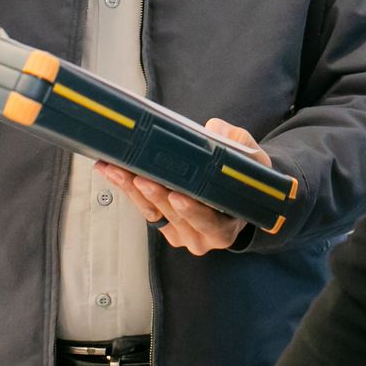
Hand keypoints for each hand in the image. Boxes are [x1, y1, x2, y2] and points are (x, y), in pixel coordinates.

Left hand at [95, 118, 272, 254]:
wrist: (236, 200)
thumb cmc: (244, 182)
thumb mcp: (253, 163)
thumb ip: (239, 144)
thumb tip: (214, 128)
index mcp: (226, 228)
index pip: (208, 221)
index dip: (192, 210)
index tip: (177, 195)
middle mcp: (201, 237)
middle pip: (174, 215)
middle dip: (155, 193)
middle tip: (138, 176)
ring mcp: (179, 234)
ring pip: (153, 212)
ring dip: (132, 189)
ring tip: (116, 169)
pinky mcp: (162, 225)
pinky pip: (143, 208)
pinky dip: (127, 188)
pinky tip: (112, 171)